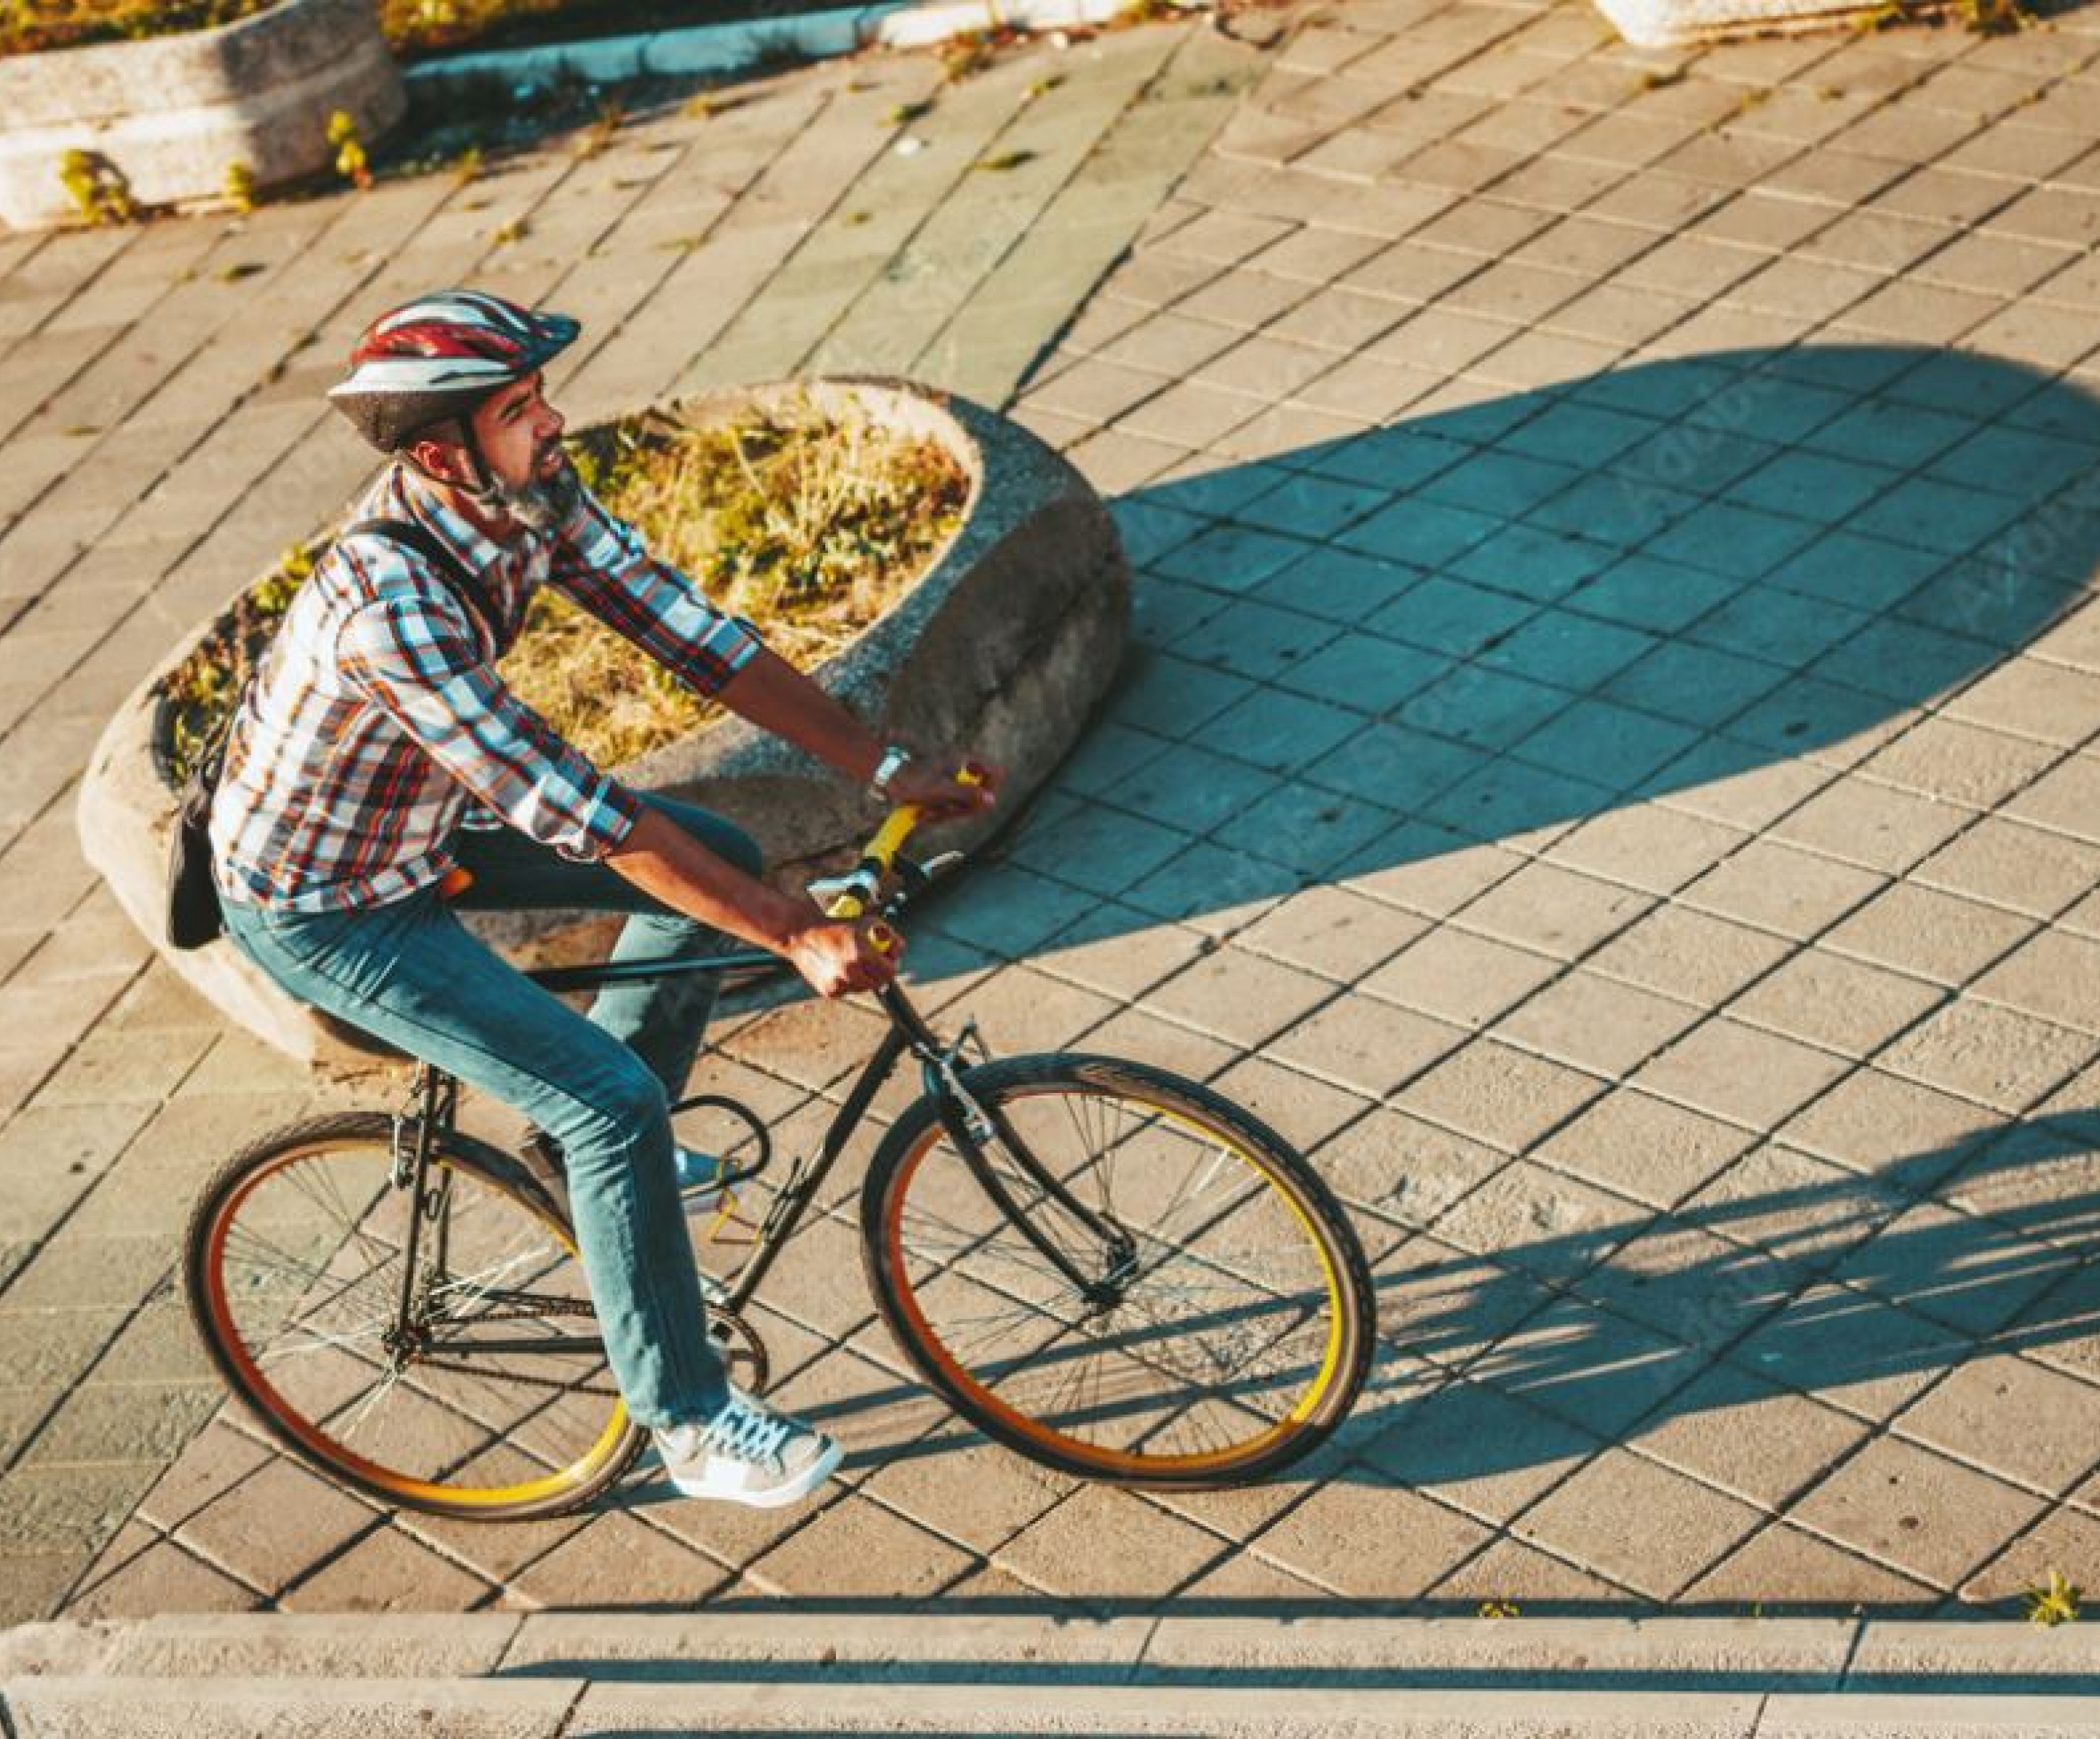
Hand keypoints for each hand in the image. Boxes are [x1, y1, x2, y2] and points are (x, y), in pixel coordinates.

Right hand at [785, 917, 900, 998]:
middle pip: (880, 982)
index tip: (887, 957)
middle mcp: (849, 972)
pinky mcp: (829, 991)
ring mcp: (838, 984)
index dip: (891, 962)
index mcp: (861, 954)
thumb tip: (898, 948)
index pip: (890, 971)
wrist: (800, 933)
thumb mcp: (866, 921)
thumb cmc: (834, 923)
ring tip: (854, 961)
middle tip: (873, 959)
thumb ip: (888, 935)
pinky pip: (849, 990)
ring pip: (864, 988)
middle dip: (880, 970)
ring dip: (865, 977)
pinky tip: (841, 967)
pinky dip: (849, 982)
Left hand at [887, 753, 1001, 821]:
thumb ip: (967, 794)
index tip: (977, 802)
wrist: (888, 778)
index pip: (994, 773)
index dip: (988, 791)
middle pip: (978, 794)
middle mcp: (962, 769)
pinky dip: (939, 811)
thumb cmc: (912, 780)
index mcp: (965, 762)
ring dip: (947, 812)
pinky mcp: (943, 789)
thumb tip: (991, 800)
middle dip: (960, 808)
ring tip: (927, 813)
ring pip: (963, 803)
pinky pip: (950, 805)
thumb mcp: (941, 790)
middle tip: (941, 812)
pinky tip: (925, 813)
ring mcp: (953, 779)